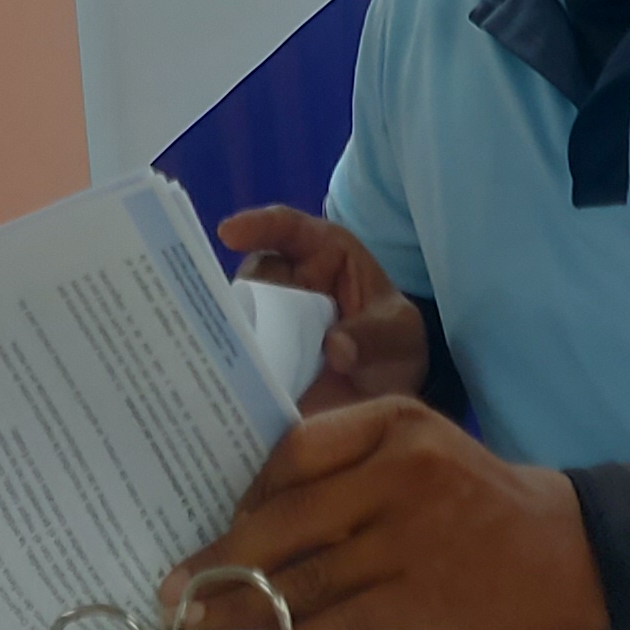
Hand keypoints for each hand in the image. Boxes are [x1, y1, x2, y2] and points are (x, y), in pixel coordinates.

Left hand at [172, 398, 605, 629]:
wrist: (569, 553)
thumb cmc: (479, 502)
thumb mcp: (422, 450)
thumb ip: (353, 463)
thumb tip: (260, 511)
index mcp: (393, 420)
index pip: (295, 449)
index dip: (247, 495)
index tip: (217, 528)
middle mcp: (399, 469)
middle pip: (287, 516)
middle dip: (223, 558)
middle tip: (177, 589)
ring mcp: (412, 533)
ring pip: (305, 576)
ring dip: (242, 609)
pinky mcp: (423, 594)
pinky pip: (340, 625)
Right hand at [215, 207, 425, 412]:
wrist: (387, 404)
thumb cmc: (394, 349)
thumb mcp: (399, 335)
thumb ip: (375, 336)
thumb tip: (336, 348)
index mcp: (326, 252)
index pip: (289, 228)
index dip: (259, 225)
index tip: (230, 235)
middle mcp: (289, 281)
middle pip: (257, 275)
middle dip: (251, 293)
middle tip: (255, 325)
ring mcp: (270, 320)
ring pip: (241, 313)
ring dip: (240, 332)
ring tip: (249, 359)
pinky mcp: (260, 358)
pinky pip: (238, 354)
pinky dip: (236, 363)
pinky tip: (237, 380)